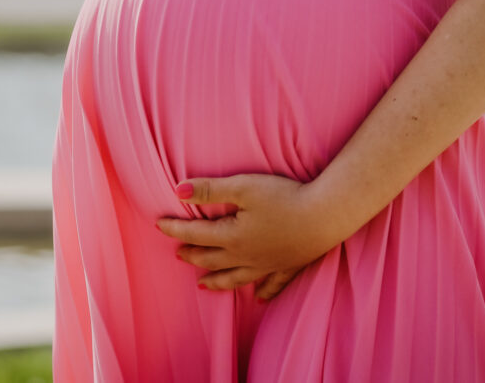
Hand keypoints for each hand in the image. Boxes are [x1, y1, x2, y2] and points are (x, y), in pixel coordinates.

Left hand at [154, 173, 348, 300]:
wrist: (326, 216)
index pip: (196, 234)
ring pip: (235, 278)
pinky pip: (272, 284)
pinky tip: (259, 297)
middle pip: (212, 258)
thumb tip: (177, 190)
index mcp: (232, 236)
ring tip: (203, 285)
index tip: (159, 224)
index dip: (175, 228)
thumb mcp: (243, 186)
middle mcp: (246, 256)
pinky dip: (263, 291)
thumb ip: (210, 190)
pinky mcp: (289, 265)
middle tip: (178, 254)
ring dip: (217, 281)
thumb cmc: (285, 197)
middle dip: (193, 255)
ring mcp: (268, 265)